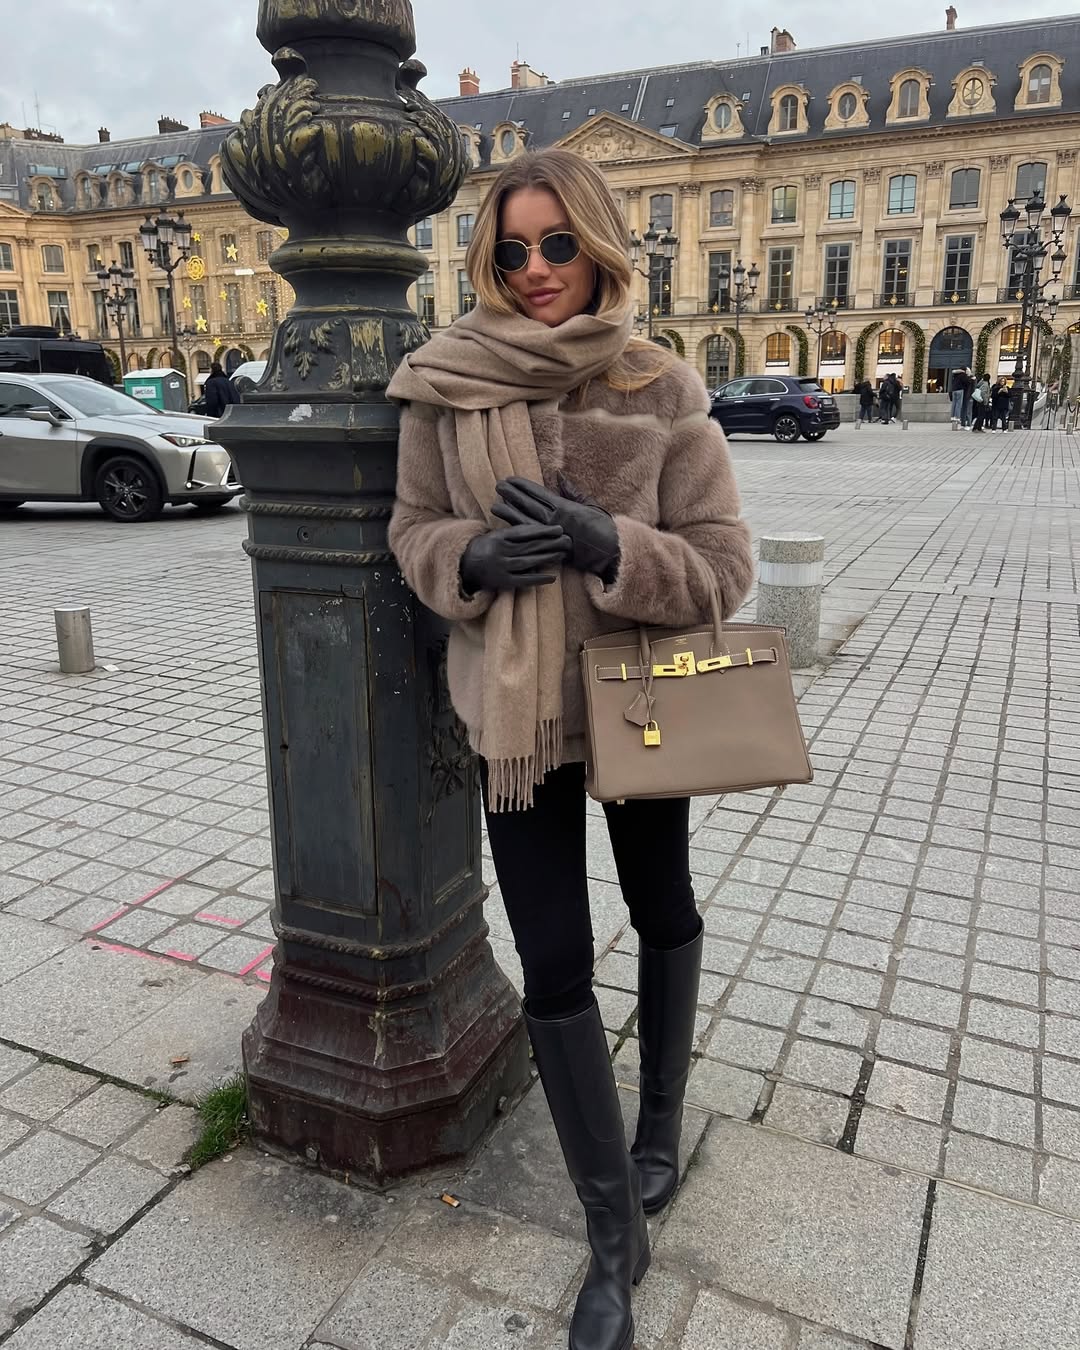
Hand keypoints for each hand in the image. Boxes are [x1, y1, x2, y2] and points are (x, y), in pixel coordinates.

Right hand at [460, 524, 570, 594]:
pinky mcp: (504, 582)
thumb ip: (515, 530)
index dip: (542, 530)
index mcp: (498, 537)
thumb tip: (537, 521)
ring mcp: (502, 567)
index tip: (559, 528)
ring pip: (528, 561)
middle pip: (529, 546)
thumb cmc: (488, 546)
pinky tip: (552, 577)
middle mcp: (500, 551)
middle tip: (568, 540)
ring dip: (547, 558)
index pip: (524, 532)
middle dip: (550, 543)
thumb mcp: (497, 534)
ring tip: (563, 554)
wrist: (466, 565)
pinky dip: (538, 579)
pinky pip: (523, 580)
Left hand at [493, 475, 619, 579]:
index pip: (539, 494)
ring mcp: (552, 536)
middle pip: (529, 505)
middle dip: (513, 495)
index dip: (523, 486)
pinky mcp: (551, 549)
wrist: (611, 552)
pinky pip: (532, 539)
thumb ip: (572, 491)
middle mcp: (556, 521)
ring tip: (495, 504)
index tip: (511, 479)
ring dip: (510, 513)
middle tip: (498, 486)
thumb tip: (559, 476)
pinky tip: (507, 526)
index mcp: (565, 508)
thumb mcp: (590, 504)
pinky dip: (519, 532)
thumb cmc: (603, 527)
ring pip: (526, 522)